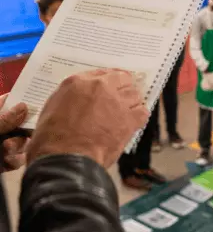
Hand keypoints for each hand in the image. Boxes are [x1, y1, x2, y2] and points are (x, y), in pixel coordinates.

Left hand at [0, 95, 28, 171]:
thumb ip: (2, 120)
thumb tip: (23, 106)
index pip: (5, 103)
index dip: (20, 101)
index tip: (34, 104)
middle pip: (18, 124)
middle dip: (20, 130)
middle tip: (19, 133)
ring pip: (19, 142)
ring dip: (17, 146)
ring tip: (7, 151)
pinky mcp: (0, 164)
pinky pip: (15, 160)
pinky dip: (14, 161)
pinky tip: (7, 163)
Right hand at [28, 70, 148, 168]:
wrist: (67, 157)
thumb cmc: (52, 138)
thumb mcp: (52, 108)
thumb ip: (70, 97)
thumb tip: (80, 100)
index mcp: (78, 82)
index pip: (102, 73)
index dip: (109, 80)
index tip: (113, 86)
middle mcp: (100, 87)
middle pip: (123, 80)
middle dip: (123, 89)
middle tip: (121, 99)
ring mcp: (117, 102)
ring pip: (134, 94)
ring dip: (131, 102)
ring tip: (126, 112)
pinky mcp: (129, 119)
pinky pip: (142, 112)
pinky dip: (139, 116)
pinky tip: (133, 122)